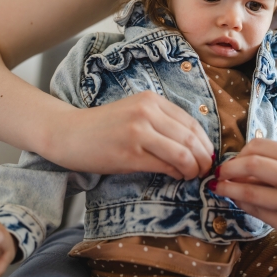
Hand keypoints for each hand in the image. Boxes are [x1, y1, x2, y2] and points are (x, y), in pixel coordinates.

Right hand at [50, 91, 213, 179]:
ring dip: (194, 168)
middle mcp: (147, 112)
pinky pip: (166, 166)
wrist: (68, 134)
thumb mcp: (135, 113)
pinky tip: (176, 176)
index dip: (205, 143)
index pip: (192, 122)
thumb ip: (162, 122)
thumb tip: (195, 145)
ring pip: (183, 153)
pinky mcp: (130, 154)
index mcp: (151, 100)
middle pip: (191, 138)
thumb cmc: (103, 127)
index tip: (207, 156)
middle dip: (204, 158)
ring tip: (192, 175)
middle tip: (205, 170)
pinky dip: (177, 174)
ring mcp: (138, 132)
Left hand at [212, 138, 276, 252]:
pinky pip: (257, 211)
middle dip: (228, 168)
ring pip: (250, 191)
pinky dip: (241, 204)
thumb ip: (275, 164)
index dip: (239, 152)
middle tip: (218, 173)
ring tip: (219, 188)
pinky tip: (238, 201)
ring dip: (228, 189)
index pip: (260, 146)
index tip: (232, 160)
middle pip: (252, 164)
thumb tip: (235, 163)